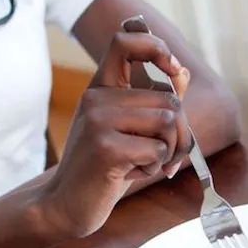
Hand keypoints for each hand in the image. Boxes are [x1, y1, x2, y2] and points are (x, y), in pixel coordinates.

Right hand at [41, 30, 192, 238]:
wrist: (66, 204)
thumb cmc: (103, 168)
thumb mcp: (129, 130)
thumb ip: (154, 103)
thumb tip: (182, 72)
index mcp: (100, 88)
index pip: (124, 42)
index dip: (155, 48)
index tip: (174, 69)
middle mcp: (96, 98)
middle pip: (168, 98)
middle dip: (178, 132)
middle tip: (164, 154)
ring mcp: (98, 121)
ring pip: (167, 122)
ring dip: (167, 151)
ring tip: (143, 163)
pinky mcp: (106, 148)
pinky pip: (157, 150)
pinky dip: (154, 167)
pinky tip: (131, 174)